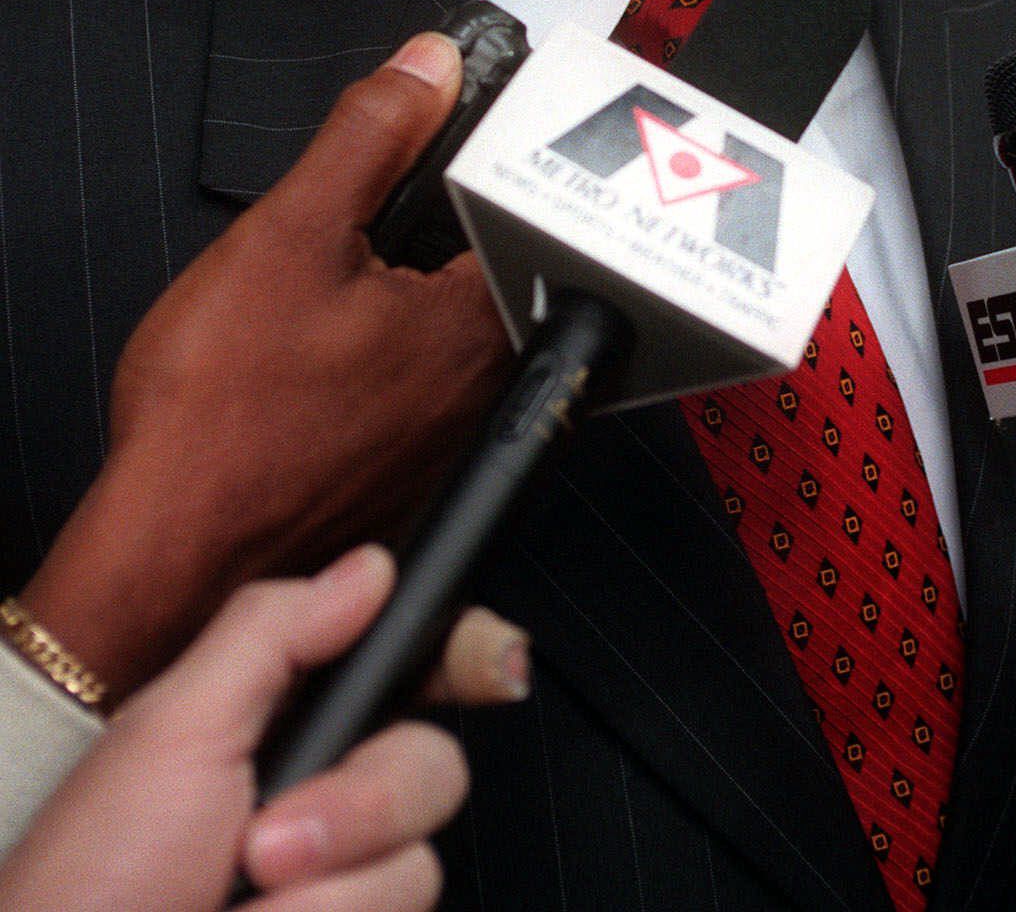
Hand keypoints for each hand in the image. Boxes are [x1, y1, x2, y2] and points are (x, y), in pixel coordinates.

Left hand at [0, 543, 529, 911]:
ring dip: (323, 892)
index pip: (410, 668)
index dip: (471, 653)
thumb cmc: (88, 884)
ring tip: (240, 902)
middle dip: (359, 805)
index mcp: (286, 721)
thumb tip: (368, 566)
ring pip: (418, 863)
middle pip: (433, 763)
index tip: (497, 664)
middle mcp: (324, 799)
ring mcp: (338, 882)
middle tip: (266, 839)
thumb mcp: (172, 727)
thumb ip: (272, 631)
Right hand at [20, 33, 513, 700]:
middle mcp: (486, 385)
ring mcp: (450, 434)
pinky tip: (319, 347)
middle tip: (368, 210)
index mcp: (480, 321)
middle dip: (437, 222)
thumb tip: (427, 68)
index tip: (447, 132)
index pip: (524, 204)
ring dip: (409, 287)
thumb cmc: (222, 411)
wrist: (170, 544)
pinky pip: (417, 377)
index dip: (484, 155)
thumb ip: (370, 137)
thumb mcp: (291, 232)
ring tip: (336, 279)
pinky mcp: (408, 466)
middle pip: (492, 261)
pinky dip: (382, 346)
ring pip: (454, 322)